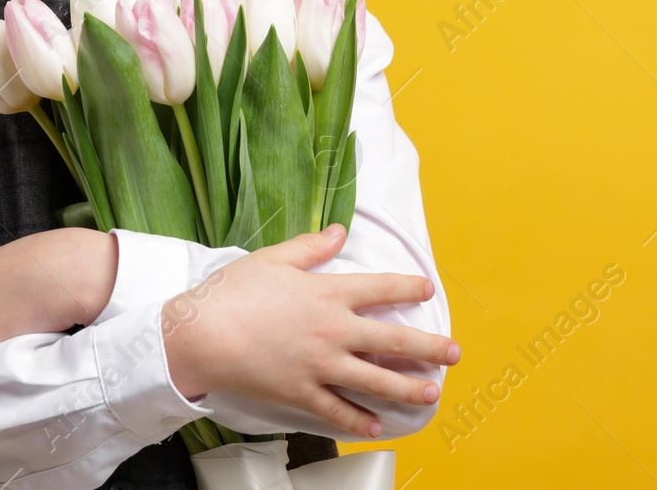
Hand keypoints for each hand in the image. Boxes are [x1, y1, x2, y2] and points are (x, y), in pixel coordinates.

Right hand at [161, 222, 458, 438]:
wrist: (202, 335)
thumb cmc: (233, 292)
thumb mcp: (273, 258)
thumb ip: (311, 246)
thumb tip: (340, 231)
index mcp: (328, 293)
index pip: (381, 289)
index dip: (408, 288)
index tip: (426, 289)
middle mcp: (333, 331)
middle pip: (393, 341)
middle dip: (429, 347)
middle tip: (454, 352)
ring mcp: (321, 366)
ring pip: (376, 381)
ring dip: (408, 388)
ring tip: (431, 392)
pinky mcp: (302, 393)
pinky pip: (338, 411)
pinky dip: (359, 420)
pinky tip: (376, 426)